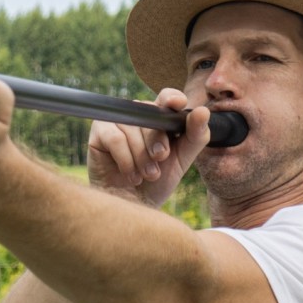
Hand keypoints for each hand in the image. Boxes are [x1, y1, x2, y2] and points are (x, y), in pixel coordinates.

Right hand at [86, 88, 209, 206]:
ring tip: (144, 175)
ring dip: (141, 157)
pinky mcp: (99, 131)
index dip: (172, 98)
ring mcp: (117, 121)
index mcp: (159, 117)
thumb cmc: (156, 182)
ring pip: (132, 129)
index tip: (177, 104)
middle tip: (159, 161)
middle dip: (158, 142)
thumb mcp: (182, 160)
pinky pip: (116, 138)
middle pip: (150, 116)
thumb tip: (203, 112)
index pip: (166, 98)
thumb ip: (196, 136)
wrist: (133, 204)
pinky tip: (130, 174)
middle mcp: (137, 115)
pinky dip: (126, 160)